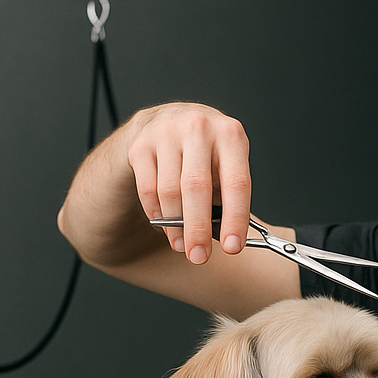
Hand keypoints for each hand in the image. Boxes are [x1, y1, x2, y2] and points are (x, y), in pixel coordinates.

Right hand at [125, 103, 252, 263]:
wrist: (169, 120)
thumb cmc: (206, 152)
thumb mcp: (227, 164)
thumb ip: (228, 196)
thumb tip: (225, 239)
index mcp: (230, 135)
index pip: (237, 183)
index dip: (235, 219)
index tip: (233, 247)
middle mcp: (198, 128)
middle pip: (197, 188)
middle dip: (197, 229)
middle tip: (199, 257)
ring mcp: (166, 132)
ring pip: (169, 191)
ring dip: (175, 226)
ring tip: (182, 245)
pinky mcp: (140, 144)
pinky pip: (147, 189)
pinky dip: (156, 213)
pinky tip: (164, 225)